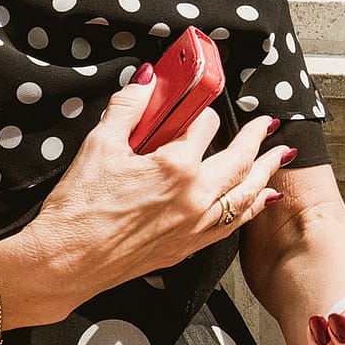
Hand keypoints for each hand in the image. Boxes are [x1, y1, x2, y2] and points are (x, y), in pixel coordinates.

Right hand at [15, 71, 290, 320]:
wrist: (64, 264)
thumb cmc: (77, 210)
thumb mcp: (99, 146)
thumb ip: (128, 108)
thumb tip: (147, 80)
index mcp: (176, 167)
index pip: (204, 126)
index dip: (201, 112)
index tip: (199, 107)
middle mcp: (195, 196)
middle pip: (239, 159)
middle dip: (257, 137)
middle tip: (268, 124)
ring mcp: (195, 225)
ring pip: (245, 193)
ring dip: (265, 171)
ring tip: (280, 155)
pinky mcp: (188, 247)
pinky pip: (232, 224)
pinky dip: (251, 207)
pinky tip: (260, 199)